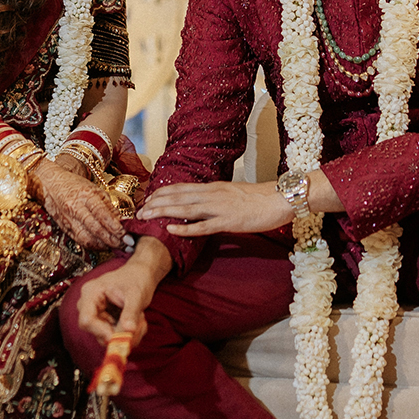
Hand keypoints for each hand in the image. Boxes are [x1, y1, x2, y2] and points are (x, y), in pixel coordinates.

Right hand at [33, 158, 124, 253]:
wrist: (49, 184)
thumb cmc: (75, 185)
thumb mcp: (95, 190)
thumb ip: (109, 206)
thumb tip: (124, 222)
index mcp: (86, 195)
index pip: (103, 215)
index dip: (117, 229)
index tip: (129, 236)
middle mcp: (76, 208)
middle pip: (96, 230)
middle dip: (114, 241)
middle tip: (128, 246)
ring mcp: (68, 219)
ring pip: (87, 238)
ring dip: (105, 246)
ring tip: (118, 248)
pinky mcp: (64, 228)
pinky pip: (80, 241)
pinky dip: (94, 245)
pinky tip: (104, 246)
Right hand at [75, 244, 167, 346]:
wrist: (141, 274)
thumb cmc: (137, 278)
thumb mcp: (136, 294)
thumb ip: (131, 312)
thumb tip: (128, 331)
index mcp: (91, 293)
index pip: (86, 320)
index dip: (101, 332)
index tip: (120, 337)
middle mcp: (89, 305)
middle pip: (97, 332)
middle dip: (120, 333)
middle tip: (139, 324)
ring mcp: (97, 315)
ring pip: (108, 337)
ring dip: (128, 333)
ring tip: (141, 318)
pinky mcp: (106, 322)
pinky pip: (115, 336)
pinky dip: (129, 333)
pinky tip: (138, 320)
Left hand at [137, 180, 290, 236]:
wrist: (280, 199)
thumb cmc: (259, 198)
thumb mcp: (233, 194)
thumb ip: (216, 198)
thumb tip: (202, 204)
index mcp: (213, 187)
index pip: (182, 187)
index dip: (162, 193)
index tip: (147, 198)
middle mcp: (212, 194)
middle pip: (178, 196)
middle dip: (156, 203)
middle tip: (138, 211)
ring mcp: (219, 207)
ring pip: (185, 208)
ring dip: (163, 212)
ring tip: (146, 217)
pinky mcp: (228, 221)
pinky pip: (203, 226)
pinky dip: (185, 228)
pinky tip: (170, 230)